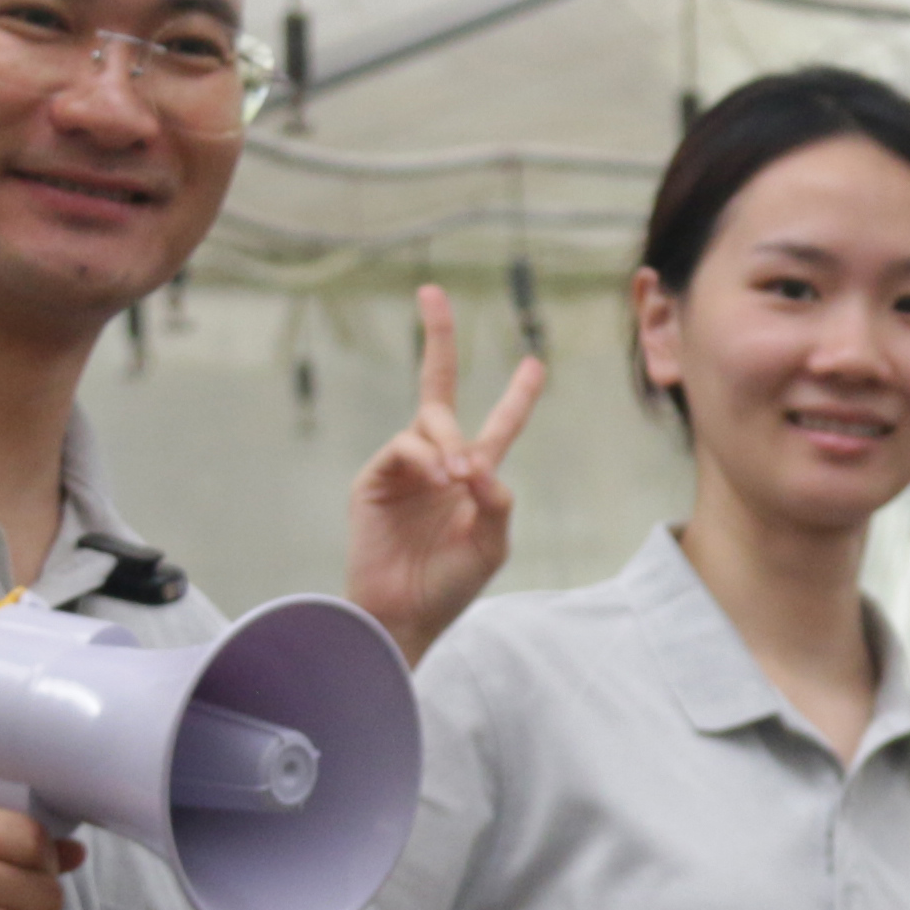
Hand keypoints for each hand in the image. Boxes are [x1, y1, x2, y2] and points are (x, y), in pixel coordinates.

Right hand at [346, 283, 545, 662]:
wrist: (403, 616)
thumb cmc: (449, 587)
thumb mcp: (491, 545)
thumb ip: (497, 502)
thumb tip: (480, 464)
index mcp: (472, 477)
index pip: (499, 425)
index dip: (517, 395)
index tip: (535, 364)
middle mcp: (437, 463)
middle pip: (436, 387)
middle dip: (436, 337)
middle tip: (432, 293)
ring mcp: (403, 468)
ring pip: (429, 423)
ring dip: (450, 444)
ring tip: (460, 479)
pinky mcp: (374, 479)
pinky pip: (404, 447)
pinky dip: (426, 457)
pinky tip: (441, 478)